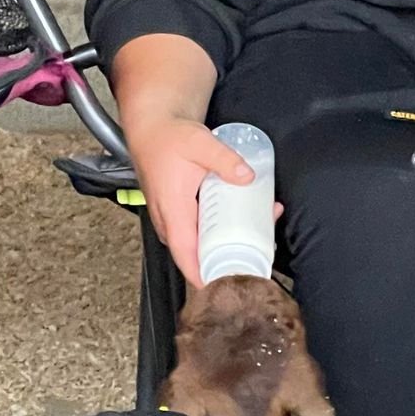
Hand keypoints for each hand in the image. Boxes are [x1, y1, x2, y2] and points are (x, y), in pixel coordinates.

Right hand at [121, 114, 277, 285]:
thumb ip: (224, 160)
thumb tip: (248, 176)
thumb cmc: (168, 138)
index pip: (187, 258)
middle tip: (262, 256)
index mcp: (172, 213)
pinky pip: (201, 233)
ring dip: (230, 245)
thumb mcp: (199, 143)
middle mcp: (170, 223)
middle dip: (230, 260)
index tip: (231, 287)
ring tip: (262, 235)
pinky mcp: (180, 216)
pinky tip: (247, 221)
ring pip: (201, 246)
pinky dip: (223, 232)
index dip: (208, 277)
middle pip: (199, 257)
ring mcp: (174, 221)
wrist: (152, 128)